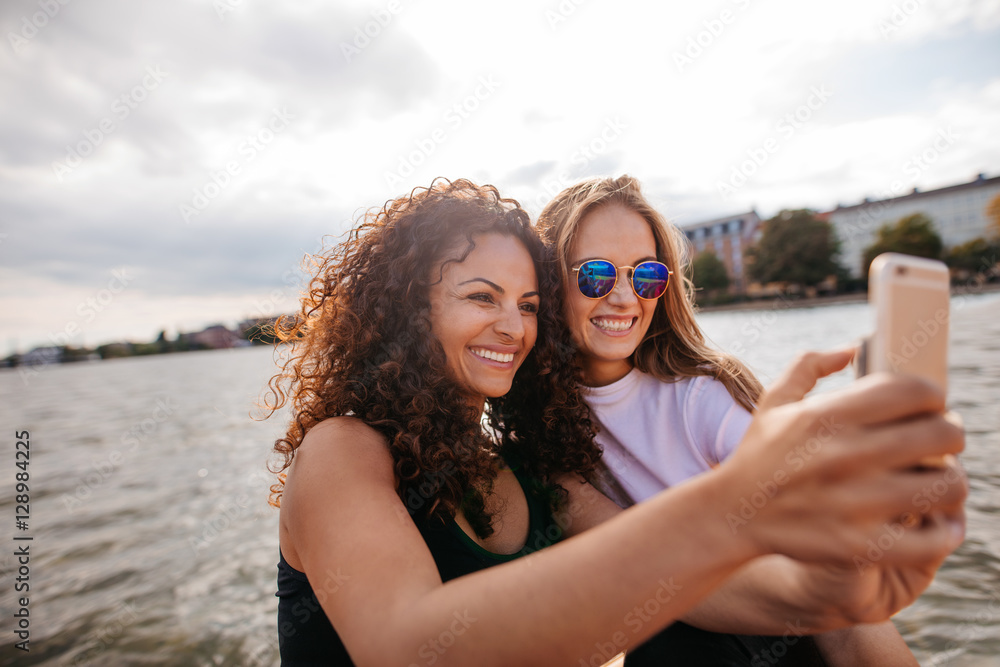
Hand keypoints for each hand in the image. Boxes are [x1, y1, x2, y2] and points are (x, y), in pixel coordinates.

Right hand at [719, 349, 966, 581]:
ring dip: (952, 483)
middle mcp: (845, 455)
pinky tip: (936, 523)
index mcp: (829, 415)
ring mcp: (854, 502)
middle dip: (951, 436)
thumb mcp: (774, 401)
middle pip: (942, 435)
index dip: (934, 396)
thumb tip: (853, 347)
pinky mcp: (859, 544)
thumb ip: (810, 364)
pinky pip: (931, 540)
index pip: (916, 392)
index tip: (930, 408)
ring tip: (940, 483)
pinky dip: (945, 532)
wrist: (732, 514)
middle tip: (942, 445)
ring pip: (948, 486)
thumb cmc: (759, 454)